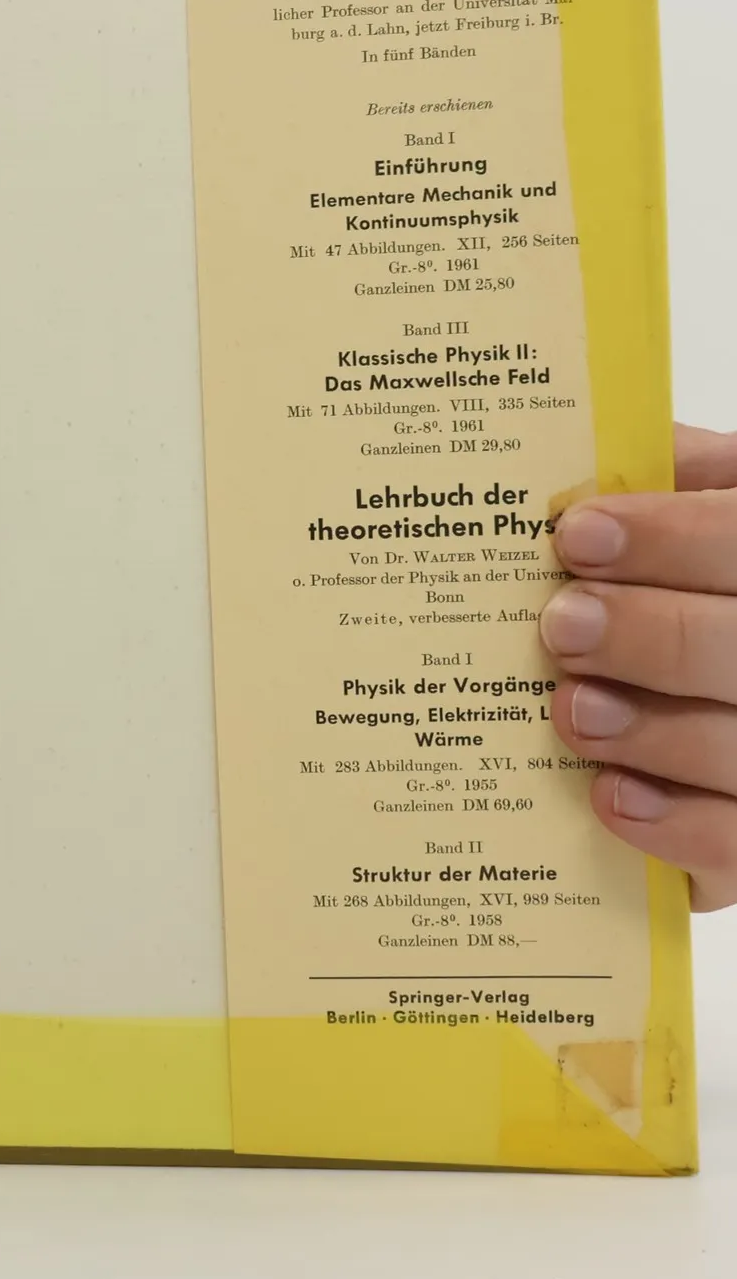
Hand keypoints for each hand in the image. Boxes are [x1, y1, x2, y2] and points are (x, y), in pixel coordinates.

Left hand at [542, 423, 736, 911]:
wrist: (720, 663)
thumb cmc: (707, 586)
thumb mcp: (710, 510)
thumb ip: (674, 477)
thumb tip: (579, 451)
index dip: (671, 537)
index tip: (576, 534)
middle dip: (649, 634)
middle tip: (558, 624)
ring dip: (651, 731)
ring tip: (570, 711)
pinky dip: (676, 827)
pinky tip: (608, 797)